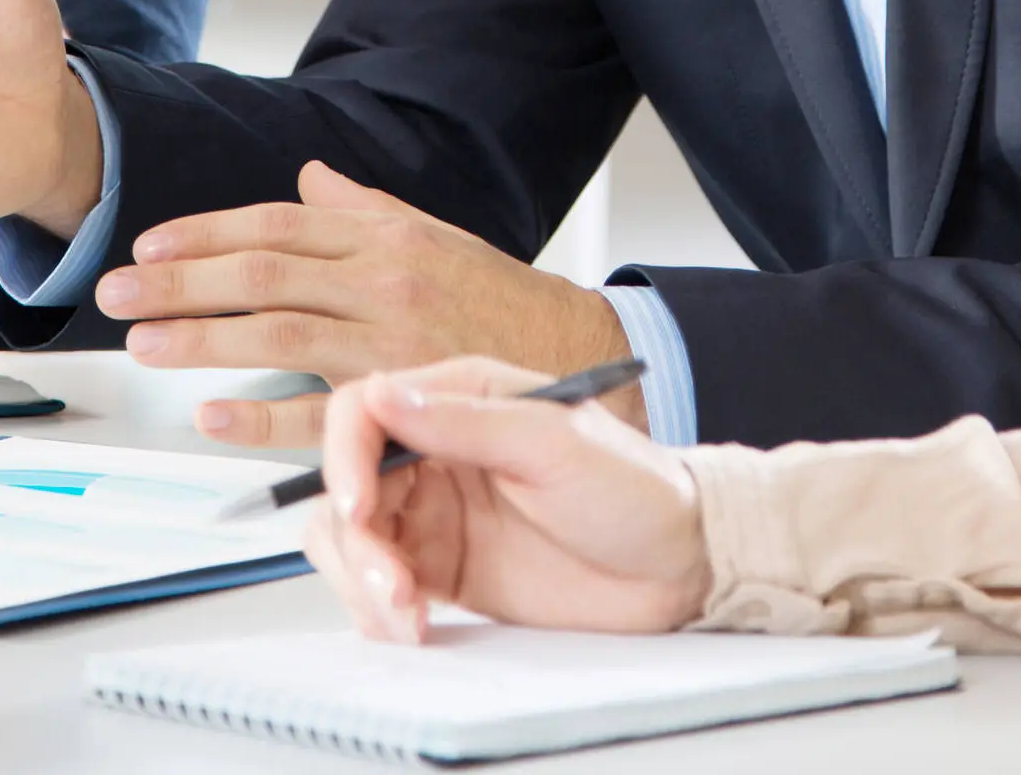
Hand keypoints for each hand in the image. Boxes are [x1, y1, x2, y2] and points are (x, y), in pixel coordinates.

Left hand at [97, 163, 640, 449]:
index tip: (149, 244)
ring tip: (142, 342)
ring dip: (200, 336)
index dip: (206, 233)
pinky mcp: (399, 399)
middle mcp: (382, 278)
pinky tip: (210, 417)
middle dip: (180, 280)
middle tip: (115, 292)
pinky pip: (320, 412)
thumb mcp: (433, 234)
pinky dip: (261, 415)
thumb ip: (365, 208)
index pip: (277, 225)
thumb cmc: (496, 299)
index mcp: (385, 234)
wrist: (573, 355)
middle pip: (263, 272)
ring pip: (277, 332)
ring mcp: (390, 340)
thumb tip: (310, 178)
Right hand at [304, 356, 710, 643]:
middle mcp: (438, 449)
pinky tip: (416, 626)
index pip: (364, 410)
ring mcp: (436, 512)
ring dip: (360, 581)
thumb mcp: (555, 442)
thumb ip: (467, 421)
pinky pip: (378, 586)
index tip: (357, 506)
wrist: (678, 566)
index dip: (343, 456)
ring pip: (352, 539)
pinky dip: (378, 610)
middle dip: (354, 539)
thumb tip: (384, 395)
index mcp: (462, 397)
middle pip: (347, 484)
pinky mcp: (442, 569)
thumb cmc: (633, 488)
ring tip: (406, 615)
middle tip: (389, 584)